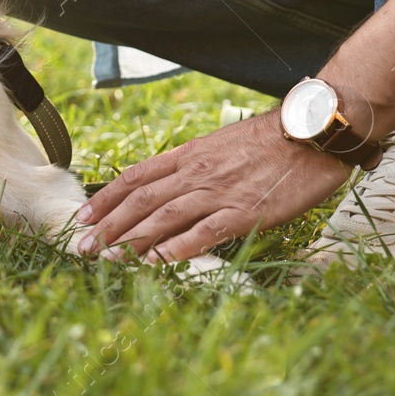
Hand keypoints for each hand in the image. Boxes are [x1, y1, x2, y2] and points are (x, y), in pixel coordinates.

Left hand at [75, 110, 350, 261]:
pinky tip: (157, 261)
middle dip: (108, 225)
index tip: (84, 216)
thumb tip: (166, 188)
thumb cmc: (268, 141)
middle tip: (83, 247)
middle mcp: (196, 173)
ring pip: (164, 217)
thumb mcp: (219, 146)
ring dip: (132, 239)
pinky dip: (177, 248)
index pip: (135, 177)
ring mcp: (219, 193)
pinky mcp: (245, 212)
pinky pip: (204, 232)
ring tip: (108, 257)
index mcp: (188, 155)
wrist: (311, 133)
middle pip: (141, 200)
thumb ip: (192, 165)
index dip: (106, 198)